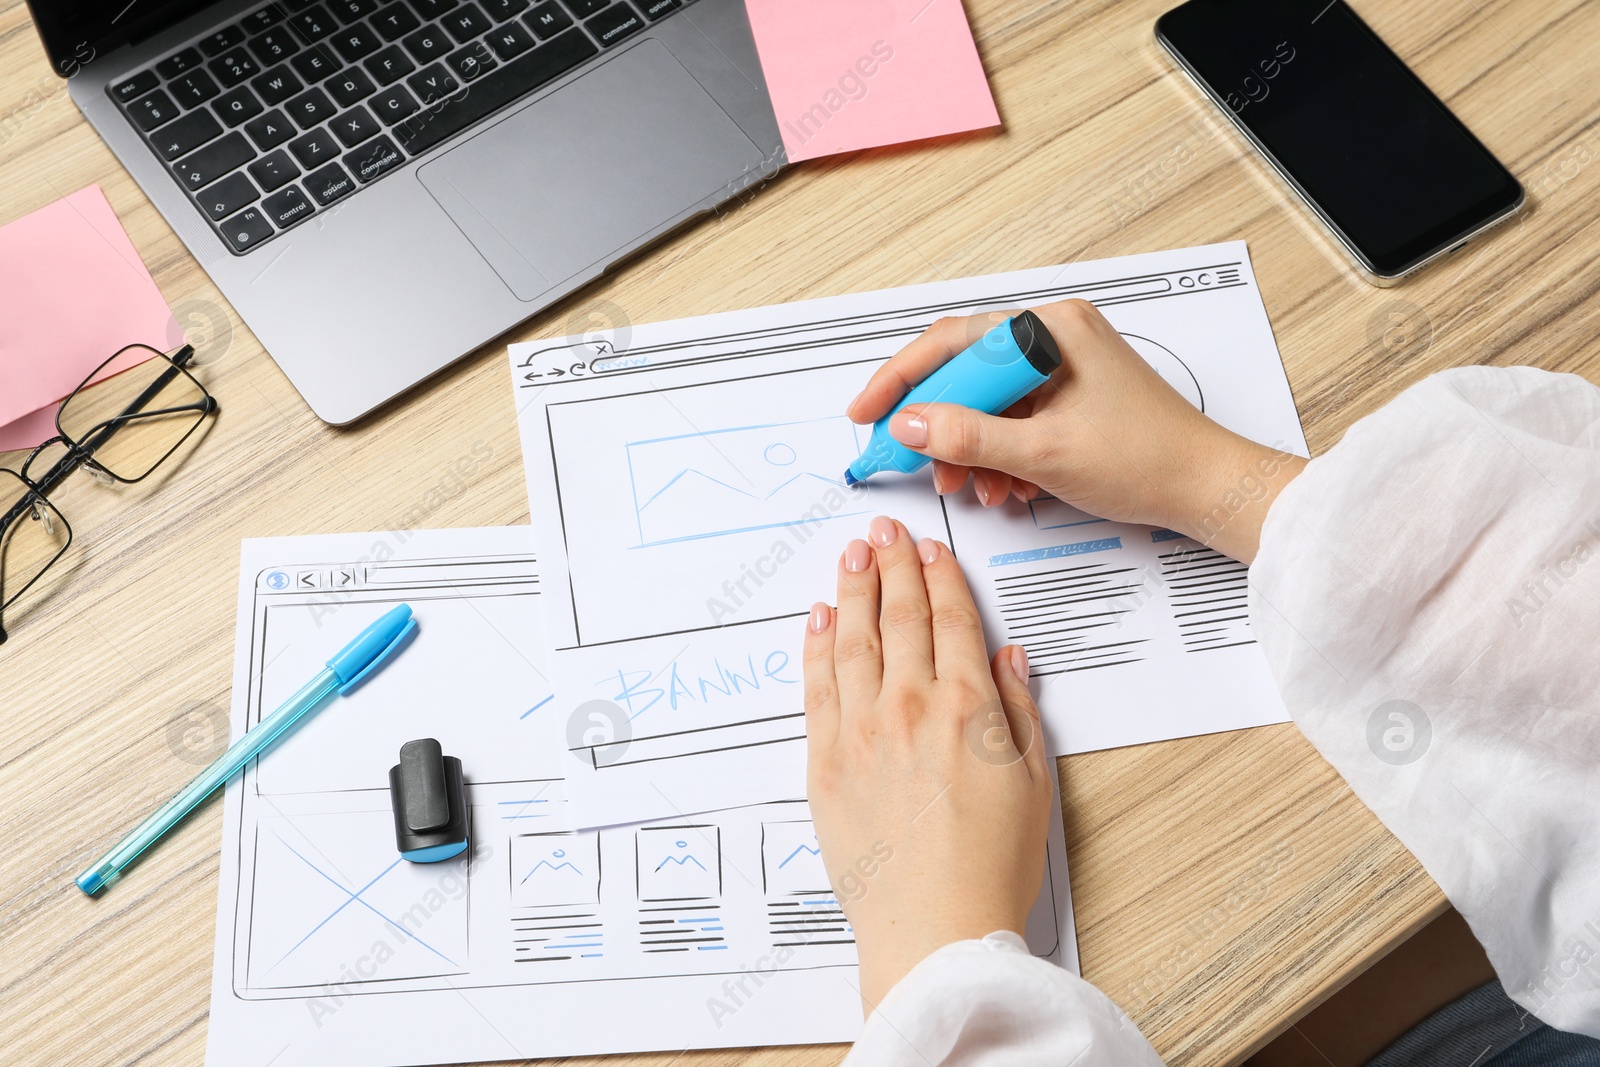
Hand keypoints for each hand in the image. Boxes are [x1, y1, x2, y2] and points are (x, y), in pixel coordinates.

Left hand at [804, 515, 1052, 1010]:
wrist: (935, 928)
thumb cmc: (991, 866)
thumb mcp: (1035, 782)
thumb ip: (1018, 710)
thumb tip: (1007, 656)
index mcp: (968, 707)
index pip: (951, 620)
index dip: (939, 576)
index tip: (929, 548)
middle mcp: (911, 707)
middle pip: (899, 616)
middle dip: (891, 565)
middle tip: (883, 531)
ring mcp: (861, 732)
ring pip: (853, 639)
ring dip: (852, 589)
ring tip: (851, 555)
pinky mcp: (824, 762)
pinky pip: (817, 686)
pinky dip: (817, 644)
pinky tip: (820, 617)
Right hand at [847, 300, 1304, 561]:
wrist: (1206, 489)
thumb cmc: (1149, 459)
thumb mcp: (1045, 453)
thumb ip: (970, 436)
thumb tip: (910, 424)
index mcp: (1050, 329)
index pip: (952, 342)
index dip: (900, 379)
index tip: (867, 412)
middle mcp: (1054, 339)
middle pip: (966, 375)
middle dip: (942, 428)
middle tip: (916, 464)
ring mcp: (1062, 370)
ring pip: (987, 405)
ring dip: (971, 450)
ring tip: (973, 485)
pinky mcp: (1068, 400)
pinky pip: (1012, 421)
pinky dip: (1000, 455)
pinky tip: (1008, 486)